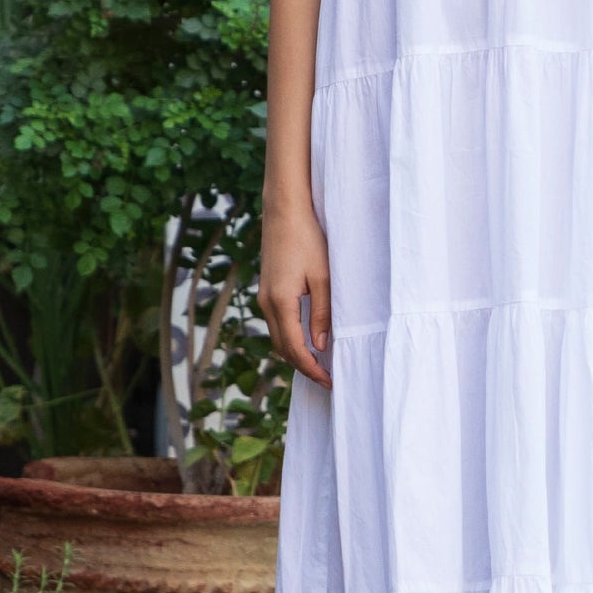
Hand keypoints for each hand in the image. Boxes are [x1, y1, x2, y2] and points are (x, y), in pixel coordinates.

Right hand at [261, 202, 332, 388]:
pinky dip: (289, 338)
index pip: (294, 348)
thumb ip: (321, 313)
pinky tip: (306, 339)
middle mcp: (267, 303)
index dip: (311, 368)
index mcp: (281, 302)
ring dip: (295, 354)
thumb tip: (321, 346)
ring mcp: (264, 296)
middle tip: (325, 379)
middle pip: (282, 348)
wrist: (285, 212)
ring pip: (277, 337)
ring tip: (318, 364)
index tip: (328, 381)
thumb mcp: (322, 278)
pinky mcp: (267, 289)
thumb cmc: (308, 240)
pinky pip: (276, 323)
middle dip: (303, 367)